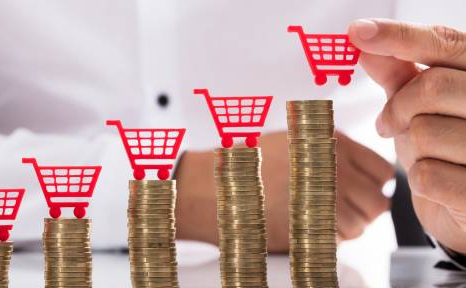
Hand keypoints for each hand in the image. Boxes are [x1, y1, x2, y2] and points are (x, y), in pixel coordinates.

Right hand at [174, 132, 392, 251]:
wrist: (212, 189)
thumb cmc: (244, 166)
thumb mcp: (291, 140)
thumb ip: (328, 151)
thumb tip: (360, 170)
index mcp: (330, 144)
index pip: (382, 172)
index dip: (374, 184)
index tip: (364, 190)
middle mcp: (333, 170)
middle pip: (377, 202)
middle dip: (364, 209)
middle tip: (343, 209)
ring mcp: (323, 200)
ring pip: (361, 226)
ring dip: (346, 227)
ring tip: (319, 219)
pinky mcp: (311, 228)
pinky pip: (338, 242)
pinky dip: (327, 240)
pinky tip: (306, 227)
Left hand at [348, 18, 465, 252]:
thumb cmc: (446, 152)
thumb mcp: (420, 107)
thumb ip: (398, 74)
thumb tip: (362, 40)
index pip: (446, 43)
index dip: (399, 37)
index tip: (357, 32)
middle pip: (431, 88)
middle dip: (397, 109)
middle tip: (389, 125)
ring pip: (424, 132)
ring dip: (410, 150)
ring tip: (426, 157)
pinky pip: (428, 175)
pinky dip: (420, 181)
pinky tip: (438, 185)